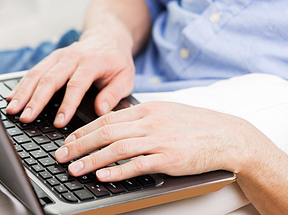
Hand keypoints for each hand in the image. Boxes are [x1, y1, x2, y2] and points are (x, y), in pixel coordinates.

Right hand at [5, 25, 135, 126]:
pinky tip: (11, 98)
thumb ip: (114, 94)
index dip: (67, 104)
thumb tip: (100, 110)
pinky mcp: (51, 59)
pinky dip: (21, 85)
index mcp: (92, 62)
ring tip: (12, 110)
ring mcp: (59, 56)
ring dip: (23, 92)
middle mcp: (72, 57)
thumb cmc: (116, 61)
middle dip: (36, 100)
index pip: (76, 84)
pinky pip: (33, 72)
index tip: (59, 122)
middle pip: (50, 78)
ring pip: (37, 74)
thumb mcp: (125, 77)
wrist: (107, 36)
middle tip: (25, 118)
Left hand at [54, 101, 264, 181]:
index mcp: (147, 110)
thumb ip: (141, 118)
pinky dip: (118, 171)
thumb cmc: (195, 126)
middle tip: (61, 155)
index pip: (107, 118)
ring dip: (91, 159)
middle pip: (106, 132)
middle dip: (79, 144)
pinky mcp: (170, 158)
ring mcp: (159, 139)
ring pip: (117, 148)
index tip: (68, 139)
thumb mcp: (165, 113)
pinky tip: (103, 175)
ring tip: (74, 168)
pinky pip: (138, 164)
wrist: (226, 135)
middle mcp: (150, 122)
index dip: (83, 130)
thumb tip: (115, 125)